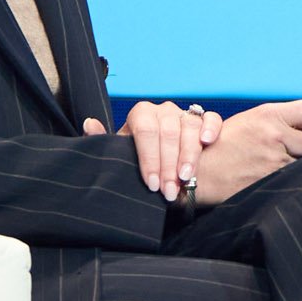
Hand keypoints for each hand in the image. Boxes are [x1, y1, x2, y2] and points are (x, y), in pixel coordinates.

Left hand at [91, 101, 225, 198]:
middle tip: (169, 190)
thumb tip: (90, 124)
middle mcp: (164, 110)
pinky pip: (211, 118)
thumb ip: (103, 141)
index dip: (150, 159)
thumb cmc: (139, 157)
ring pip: (190, 127)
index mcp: (141, 114)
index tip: (153, 184)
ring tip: (187, 177)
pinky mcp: (204, 119)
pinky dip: (211, 128)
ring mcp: (185, 113)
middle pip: (168, 133)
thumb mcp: (120, 152)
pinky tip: (207, 142)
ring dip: (189, 154)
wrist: (159, 158)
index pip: (145, 131)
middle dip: (169, 165)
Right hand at [188, 98, 301, 206]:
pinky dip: (290, 181)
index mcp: (269, 114)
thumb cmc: (220, 147)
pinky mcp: (271, 181)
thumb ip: (281, 122)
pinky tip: (274, 180)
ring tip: (273, 167)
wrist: (198, 173)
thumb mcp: (249, 122)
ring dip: (298, 167)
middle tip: (293, 154)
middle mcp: (275, 134)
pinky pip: (294, 180)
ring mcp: (274, 160)